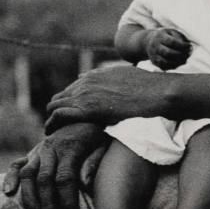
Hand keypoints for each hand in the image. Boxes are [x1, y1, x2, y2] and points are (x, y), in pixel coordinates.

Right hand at [1, 122, 106, 208]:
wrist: (83, 115)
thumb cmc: (98, 136)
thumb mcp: (104, 145)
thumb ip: (95, 162)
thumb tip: (85, 184)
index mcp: (71, 148)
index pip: (65, 179)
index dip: (68, 202)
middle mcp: (51, 149)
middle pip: (44, 181)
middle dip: (49, 208)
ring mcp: (39, 150)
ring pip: (28, 175)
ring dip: (29, 200)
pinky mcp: (31, 153)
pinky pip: (16, 164)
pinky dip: (10, 178)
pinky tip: (8, 193)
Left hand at [45, 63, 171, 130]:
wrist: (157, 92)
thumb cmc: (149, 87)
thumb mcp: (127, 75)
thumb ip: (110, 77)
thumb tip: (98, 77)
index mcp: (94, 76)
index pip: (71, 89)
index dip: (68, 103)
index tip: (69, 115)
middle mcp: (86, 82)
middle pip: (59, 97)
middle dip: (56, 111)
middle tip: (59, 126)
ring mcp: (85, 94)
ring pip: (54, 106)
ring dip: (52, 119)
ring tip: (53, 132)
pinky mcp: (87, 108)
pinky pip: (59, 115)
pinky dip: (53, 124)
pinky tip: (53, 133)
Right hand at [144, 28, 191, 69]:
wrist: (148, 41)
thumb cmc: (165, 36)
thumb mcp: (172, 32)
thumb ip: (181, 38)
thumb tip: (190, 48)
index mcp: (160, 36)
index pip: (172, 42)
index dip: (183, 46)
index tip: (190, 46)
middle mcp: (155, 46)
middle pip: (167, 53)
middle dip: (180, 55)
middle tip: (188, 55)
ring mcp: (154, 55)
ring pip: (165, 62)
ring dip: (178, 62)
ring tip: (185, 60)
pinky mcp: (154, 62)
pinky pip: (164, 67)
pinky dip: (173, 66)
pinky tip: (179, 62)